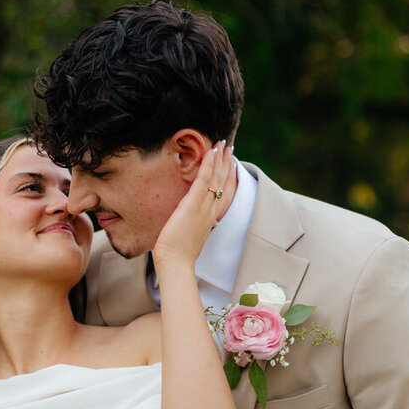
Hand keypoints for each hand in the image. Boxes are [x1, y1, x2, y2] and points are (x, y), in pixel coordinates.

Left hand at [153, 140, 233, 269]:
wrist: (176, 264)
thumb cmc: (177, 256)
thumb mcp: (188, 238)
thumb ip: (191, 227)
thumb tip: (188, 222)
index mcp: (211, 220)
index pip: (225, 195)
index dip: (229, 180)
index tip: (232, 167)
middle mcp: (211, 212)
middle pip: (224, 183)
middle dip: (227, 165)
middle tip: (230, 149)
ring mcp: (204, 207)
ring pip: (217, 178)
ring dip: (220, 159)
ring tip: (223, 144)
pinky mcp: (193, 204)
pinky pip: (204, 179)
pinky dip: (209, 164)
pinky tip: (211, 151)